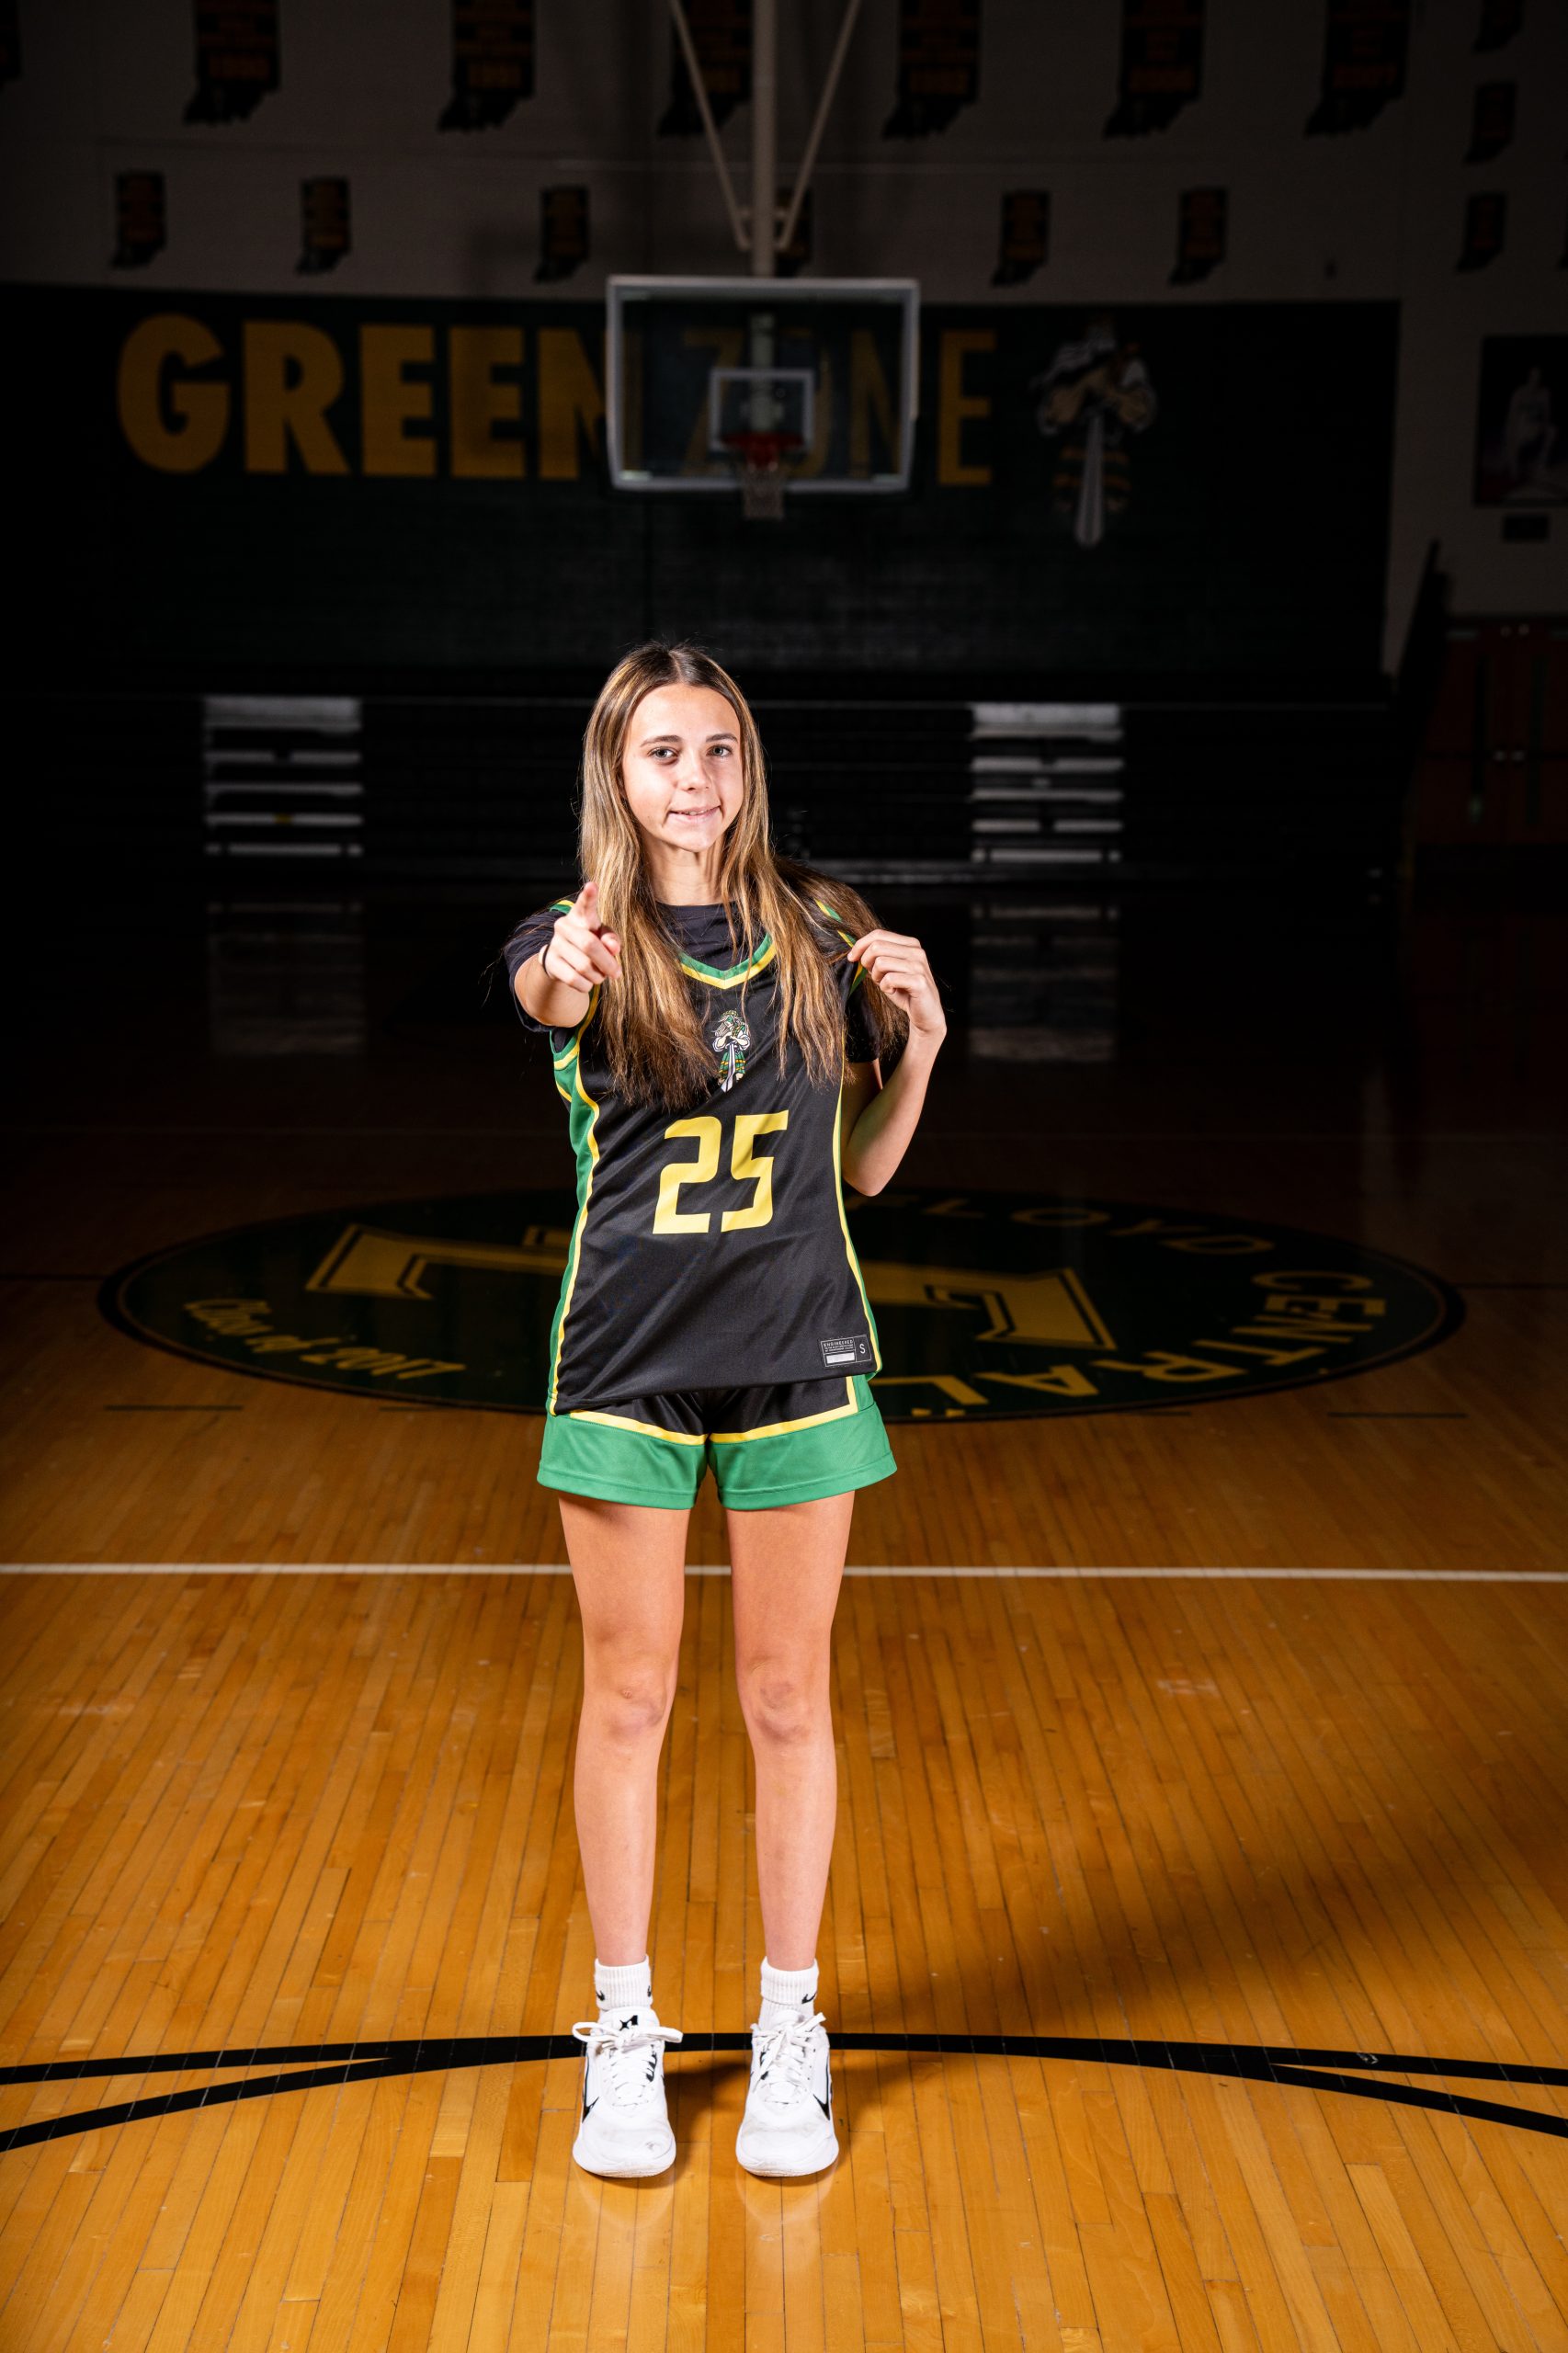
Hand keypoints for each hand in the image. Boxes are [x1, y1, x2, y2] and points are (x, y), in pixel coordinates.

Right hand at [543, 879, 620, 992]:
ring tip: (600, 975)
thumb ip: (611, 940)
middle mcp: (564, 926)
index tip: (592, 886)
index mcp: (581, 915)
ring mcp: (555, 944)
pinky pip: (574, 979)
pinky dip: (587, 985)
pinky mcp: (550, 962)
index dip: (589, 896)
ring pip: (584, 966)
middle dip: (607, 963)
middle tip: (617, 973)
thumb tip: (613, 947)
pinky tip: (588, 982)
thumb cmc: (589, 944)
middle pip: (589, 945)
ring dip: (598, 976)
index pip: (585, 904)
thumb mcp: (603, 939)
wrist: (561, 962)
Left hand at [845, 928, 945, 1044]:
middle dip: (866, 962)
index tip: (852, 957)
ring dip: (877, 977)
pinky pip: (889, 979)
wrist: (926, 1013)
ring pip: (881, 962)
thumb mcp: (889, 970)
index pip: (879, 934)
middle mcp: (916, 951)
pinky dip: (885, 988)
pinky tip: (893, 991)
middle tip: (873, 975)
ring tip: (885, 984)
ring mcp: (919, 966)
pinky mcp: (919, 981)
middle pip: (877, 946)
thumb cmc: (905, 991)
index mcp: (910, 944)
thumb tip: (856, 951)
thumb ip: (877, 957)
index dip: (860, 945)